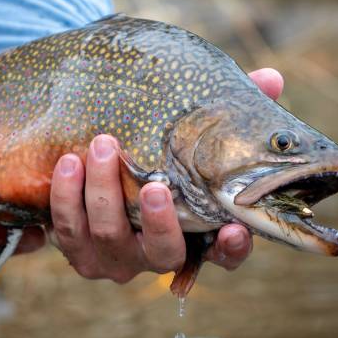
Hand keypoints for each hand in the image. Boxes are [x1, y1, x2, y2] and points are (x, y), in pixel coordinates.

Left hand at [50, 68, 283, 282]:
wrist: (91, 169)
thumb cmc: (157, 151)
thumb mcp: (191, 133)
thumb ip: (227, 113)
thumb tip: (270, 79)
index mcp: (196, 233)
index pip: (224, 253)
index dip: (232, 248)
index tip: (235, 229)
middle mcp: (157, 254)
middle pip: (162, 252)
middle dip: (158, 220)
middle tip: (155, 183)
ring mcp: (117, 258)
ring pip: (109, 237)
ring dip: (104, 193)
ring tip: (102, 146)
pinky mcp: (79, 254)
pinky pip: (68, 233)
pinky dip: (66, 197)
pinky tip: (67, 162)